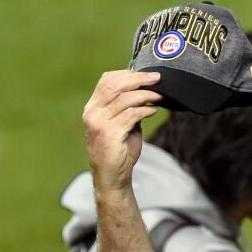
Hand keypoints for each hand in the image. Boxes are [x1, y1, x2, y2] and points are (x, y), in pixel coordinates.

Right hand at [83, 70, 162, 193]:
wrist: (112, 177)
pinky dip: (145, 110)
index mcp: (92, 108)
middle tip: (157, 79)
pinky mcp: (110, 133)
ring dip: (146, 94)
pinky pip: (131, 114)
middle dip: (139, 79)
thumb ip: (128, 107)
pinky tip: (153, 110)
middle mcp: (92, 113)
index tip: (146, 75)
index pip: (106, 80)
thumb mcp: (121, 124)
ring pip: (125, 98)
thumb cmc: (118, 150)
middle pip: (115, 85)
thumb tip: (145, 90)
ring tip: (159, 96)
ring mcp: (99, 123)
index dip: (127, 74)